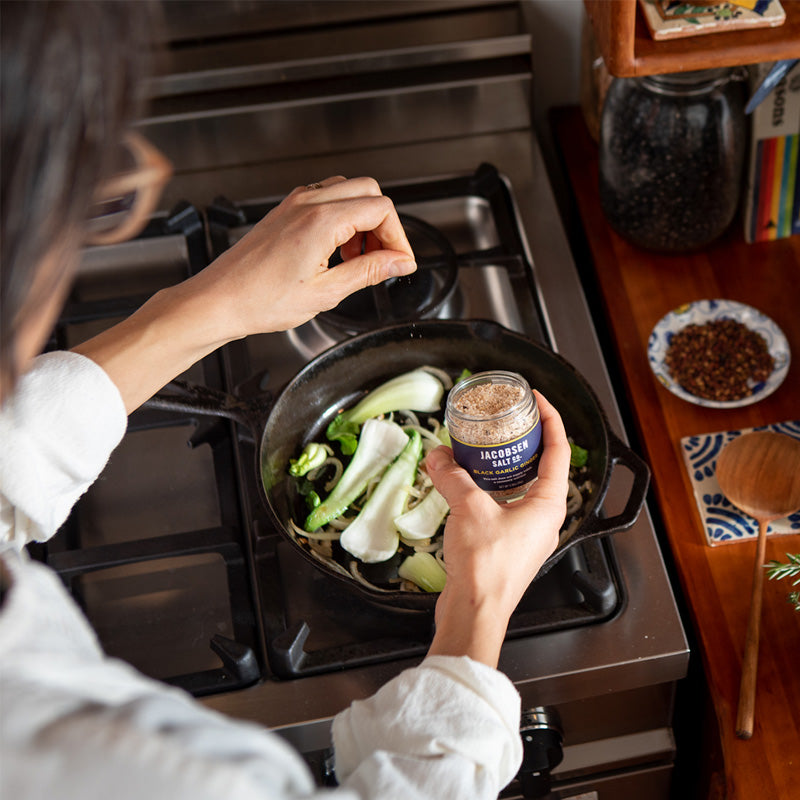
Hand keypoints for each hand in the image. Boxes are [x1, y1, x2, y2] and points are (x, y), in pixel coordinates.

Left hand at [191, 175, 415, 334]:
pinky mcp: (285, 212)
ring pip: (348, 191)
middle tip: (383, 258)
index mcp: (321, 221)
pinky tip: (336, 252)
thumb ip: (369, 272)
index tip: (400, 262)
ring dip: (363, 221)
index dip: (398, 237)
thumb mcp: (326, 292)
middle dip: (384, 225)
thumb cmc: (260, 299)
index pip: (381, 209)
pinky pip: (326, 200)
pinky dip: (342, 219)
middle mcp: (308, 203)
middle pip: (369, 191)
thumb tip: (399, 263)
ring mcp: (294, 204)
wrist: (220, 300)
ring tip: (358, 258)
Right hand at [425, 391, 570, 666]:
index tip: (537, 400)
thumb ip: (452, 476)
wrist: (475, 611)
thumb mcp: (468, 508)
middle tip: (505, 422)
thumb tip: (438, 456)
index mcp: (548, 504)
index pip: (558, 451)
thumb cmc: (486, 566)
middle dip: (523, 442)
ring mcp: (527, 534)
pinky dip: (488, 490)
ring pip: (521, 488)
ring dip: (503, 466)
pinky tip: (466, 484)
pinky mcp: (508, 546)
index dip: (550, 420)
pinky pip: (504, 506)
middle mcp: (544, 518)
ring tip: (482, 449)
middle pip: (542, 467)